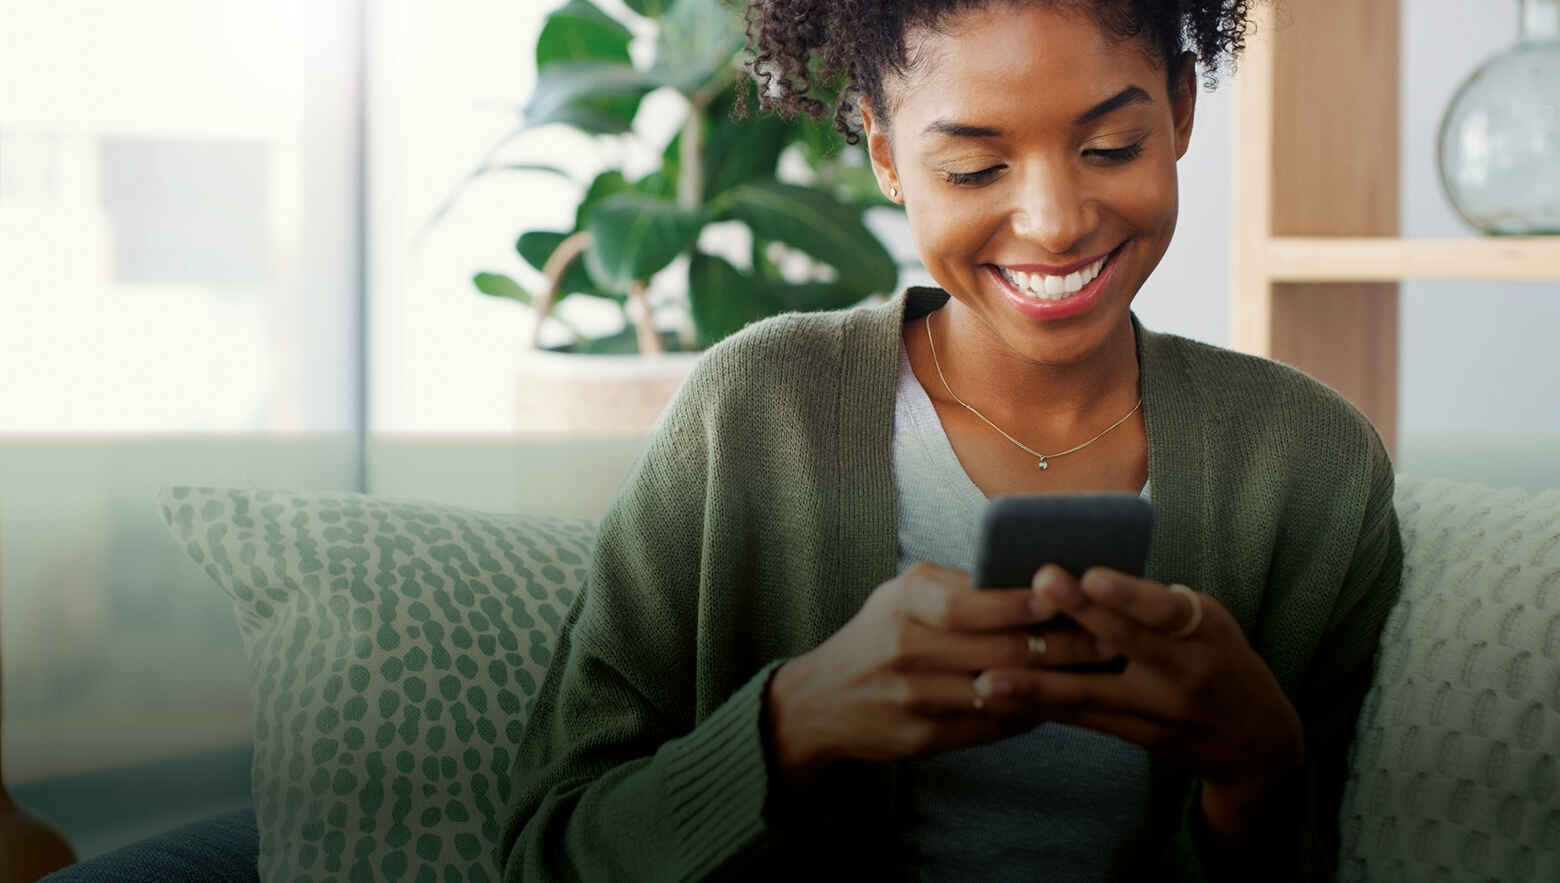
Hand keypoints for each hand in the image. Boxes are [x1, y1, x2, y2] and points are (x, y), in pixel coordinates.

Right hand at [764, 561, 1120, 791]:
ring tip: (1098, 671)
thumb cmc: (877, 635)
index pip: (969, 605)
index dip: (1020, 603)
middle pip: (997, 651)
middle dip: (1060, 645)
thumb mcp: (902, 595)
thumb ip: (957, 587)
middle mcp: (907, 651)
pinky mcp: (922, 739)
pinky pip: (989, 727)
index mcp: (904, 606)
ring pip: (1001, 692)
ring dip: (1054, 683)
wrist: (821, 702)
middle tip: (1109, 637)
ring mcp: (915, 699)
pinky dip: (1027, 714)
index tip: (1067, 595)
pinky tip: (1058, 702)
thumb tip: (1029, 579)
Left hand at [974, 565, 1305, 803]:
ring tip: (986, 677)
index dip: (1128, 595)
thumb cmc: (1220, 657)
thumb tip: (1085, 571)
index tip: (1091, 575)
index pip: (1165, 609)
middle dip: (1077, 618)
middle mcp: (1183, 672)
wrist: (1256, 741)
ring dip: (1035, 684)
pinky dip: (1040, 706)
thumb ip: (1155, 603)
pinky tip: (998, 699)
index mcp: (1203, 631)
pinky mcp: (1138, 737)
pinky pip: (1082, 720)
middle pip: (1124, 645)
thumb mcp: (1207, 620)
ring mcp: (1159, 711)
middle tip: (1033, 590)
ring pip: (1090, 694)